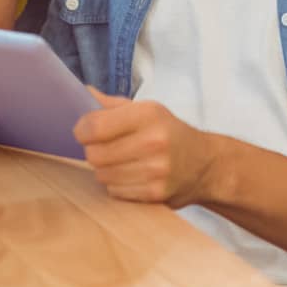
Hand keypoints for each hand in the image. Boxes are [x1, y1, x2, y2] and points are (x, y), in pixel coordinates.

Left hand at [75, 89, 215, 206]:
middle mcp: (153, 141)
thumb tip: (84, 93)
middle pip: (94, 154)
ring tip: (119, 161)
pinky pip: (115, 191)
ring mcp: (155, 170)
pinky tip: (130, 175)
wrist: (204, 164)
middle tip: (104, 147)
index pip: (95, 126)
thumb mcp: (148, 110)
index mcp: (148, 114)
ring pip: (102, 175)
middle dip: (93, 150)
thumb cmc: (170, 133)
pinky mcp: (155, 193)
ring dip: (104, 169)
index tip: (84, 130)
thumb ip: (113, 104)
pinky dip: (116, 185)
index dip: (82, 129)